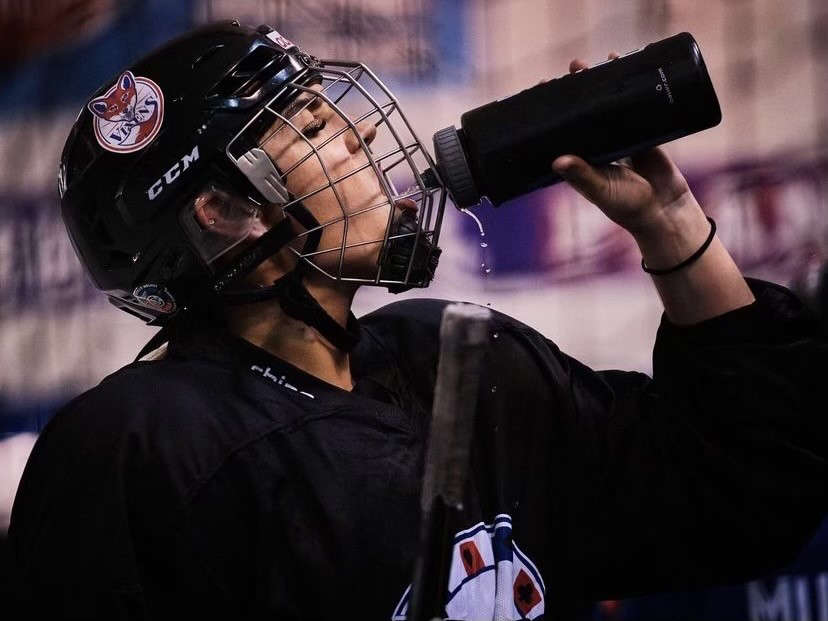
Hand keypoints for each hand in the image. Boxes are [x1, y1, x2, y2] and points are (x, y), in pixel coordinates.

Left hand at [551, 54, 693, 235]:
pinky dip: (633, 91)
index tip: (543, 88)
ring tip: (598, 61)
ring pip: (609, 108)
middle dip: (578, 90)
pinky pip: (635, 109)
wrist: (665, 211)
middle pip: (584, 113)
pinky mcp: (643, 136)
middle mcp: (598, 148)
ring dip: (604, 85)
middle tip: (573, 68)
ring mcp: (620, 140)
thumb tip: (558, 161)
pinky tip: (628, 71)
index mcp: (581, 160)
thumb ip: (583, 176)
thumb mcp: (602, 190)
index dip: (553, 111)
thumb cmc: (628, 207)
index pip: (562, 130)